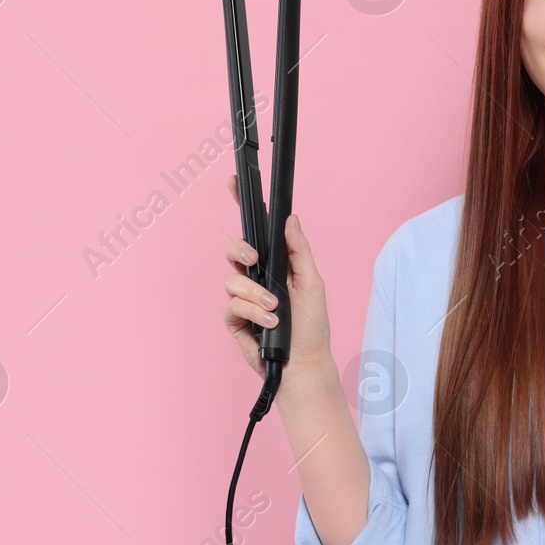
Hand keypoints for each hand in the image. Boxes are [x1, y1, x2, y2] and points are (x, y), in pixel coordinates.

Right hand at [223, 174, 333, 381]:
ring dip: (255, 293)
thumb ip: (299, 250)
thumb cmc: (312, 324)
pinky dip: (252, 312)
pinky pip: (232, 305)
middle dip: (239, 249)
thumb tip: (291, 218)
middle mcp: (256, 277)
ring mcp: (243, 298)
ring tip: (276, 307)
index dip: (242, 205)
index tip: (232, 182)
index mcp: (275, 263)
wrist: (305, 362)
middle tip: (253, 257)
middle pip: (234, 249)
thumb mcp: (313, 282)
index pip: (256, 231)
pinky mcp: (234, 319)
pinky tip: (269, 321)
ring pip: (232, 279)